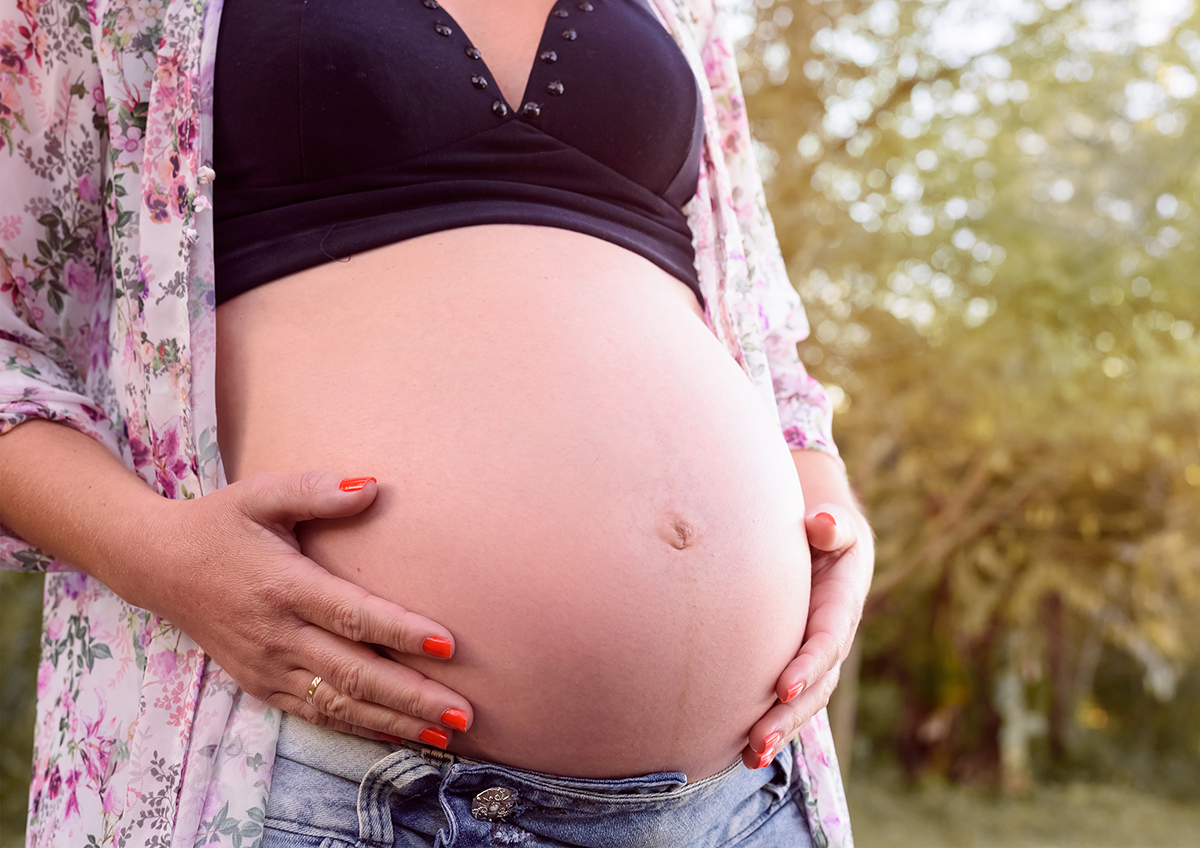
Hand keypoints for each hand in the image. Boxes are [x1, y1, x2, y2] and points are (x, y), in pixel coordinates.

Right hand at [142, 470, 472, 746]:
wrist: (159, 565)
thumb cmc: (221, 523)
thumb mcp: (261, 494)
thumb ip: (316, 489)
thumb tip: (372, 487)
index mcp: (284, 585)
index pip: (353, 615)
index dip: (401, 632)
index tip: (448, 645)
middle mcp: (277, 634)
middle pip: (354, 673)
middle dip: (412, 696)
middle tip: (462, 713)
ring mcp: (267, 665)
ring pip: (339, 704)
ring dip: (394, 720)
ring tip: (444, 733)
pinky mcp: (260, 684)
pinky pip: (315, 714)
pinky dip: (359, 728)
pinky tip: (398, 734)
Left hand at [741, 452, 873, 768]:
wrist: (827, 545)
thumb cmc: (825, 532)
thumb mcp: (834, 525)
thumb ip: (831, 525)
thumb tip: (821, 523)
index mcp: (840, 607)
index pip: (825, 641)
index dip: (808, 665)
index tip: (783, 686)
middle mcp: (832, 641)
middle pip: (815, 686)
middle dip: (789, 716)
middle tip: (759, 741)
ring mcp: (815, 660)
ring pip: (802, 704)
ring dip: (779, 732)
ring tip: (751, 755)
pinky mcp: (796, 668)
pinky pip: (787, 704)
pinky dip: (770, 727)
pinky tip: (742, 753)